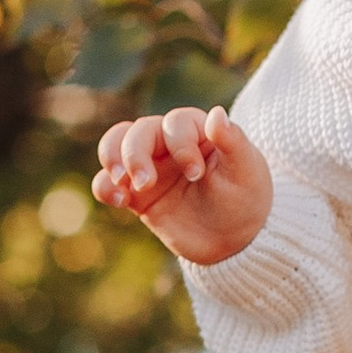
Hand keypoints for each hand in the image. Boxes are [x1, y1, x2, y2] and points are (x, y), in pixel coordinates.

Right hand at [93, 105, 273, 266]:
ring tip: (121, 183)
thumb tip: (216, 113)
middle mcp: (169, 144)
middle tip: (146, 183)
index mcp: (197, 130)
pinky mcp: (137, 195)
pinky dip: (104, 187)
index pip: (175, 124)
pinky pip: (108, 182)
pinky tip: (118, 199)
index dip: (180, 145)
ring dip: (111, 159)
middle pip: (139, 131)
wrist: (235, 240)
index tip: (196, 175)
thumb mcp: (247, 171)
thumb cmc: (246, 198)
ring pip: (116, 146)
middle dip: (135, 153)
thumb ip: (232, 141)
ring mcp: (151, 167)